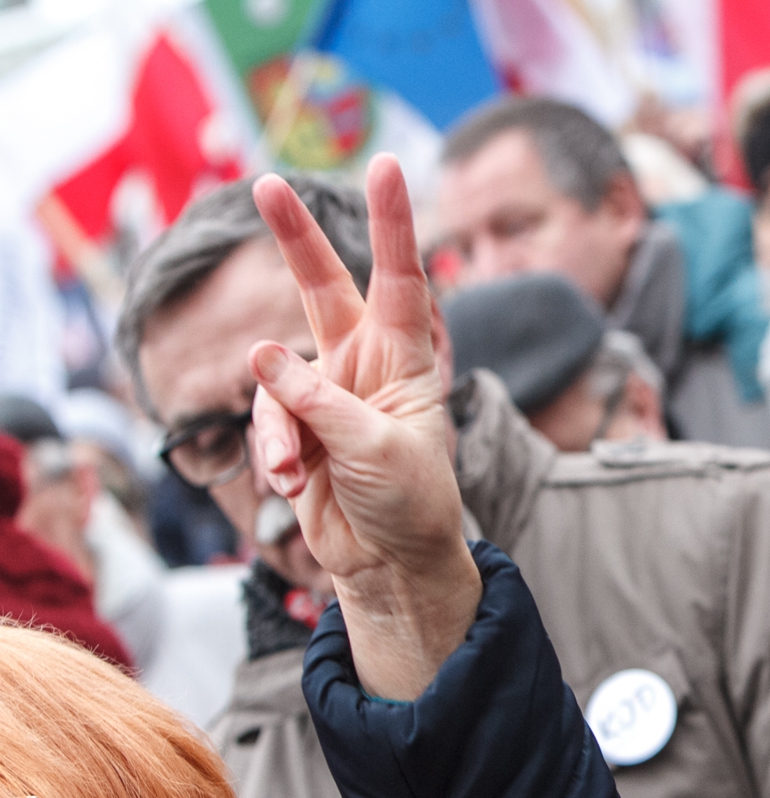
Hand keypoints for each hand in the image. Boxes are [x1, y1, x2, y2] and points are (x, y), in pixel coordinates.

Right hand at [249, 154, 479, 698]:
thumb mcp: (379, 450)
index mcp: (405, 359)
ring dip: (279, 427)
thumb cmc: (411, 502)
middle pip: (322, 287)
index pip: (401, 278)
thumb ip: (321, 403)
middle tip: (265, 181)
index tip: (388, 166)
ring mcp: (323, 395)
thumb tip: (259, 355)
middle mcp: (363, 365)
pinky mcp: (294, 428)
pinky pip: (263, 422)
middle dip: (295, 238)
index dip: (393, 223)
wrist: (391, 562)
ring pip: (273, 379)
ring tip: (298, 471)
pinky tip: (291, 483)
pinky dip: (272, 451)